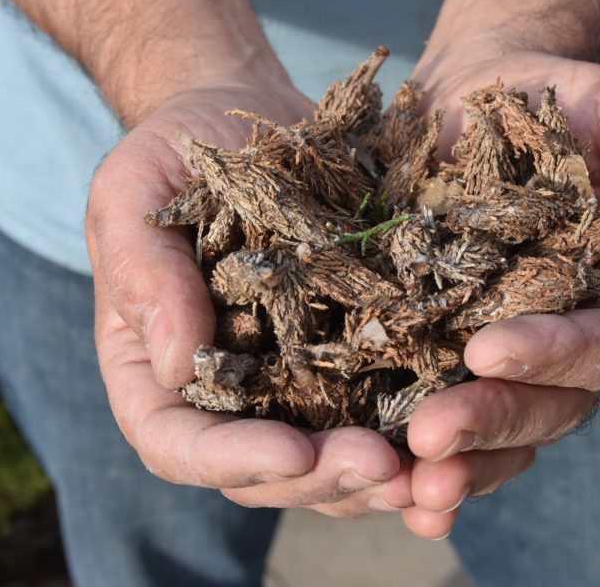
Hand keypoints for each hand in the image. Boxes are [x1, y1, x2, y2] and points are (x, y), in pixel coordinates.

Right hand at [85, 82, 412, 516]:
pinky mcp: (350, 356)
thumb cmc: (173, 154)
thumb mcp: (132, 195)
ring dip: (383, 476)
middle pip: (264, 473)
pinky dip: (420, 432)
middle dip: (325, 477)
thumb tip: (175, 365)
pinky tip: (467, 431)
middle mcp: (226, 394)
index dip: (234, 460)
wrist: (247, 123)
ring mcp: (291, 382)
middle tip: (386, 466)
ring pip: (331, 460)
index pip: (179, 444)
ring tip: (436, 468)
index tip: (295, 450)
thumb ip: (142, 275)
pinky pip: (382, 408)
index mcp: (156, 371)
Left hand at [399, 49, 599, 538]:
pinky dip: (411, 449)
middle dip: (489, 421)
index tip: (488, 351)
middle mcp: (566, 337)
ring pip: (493, 423)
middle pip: (545, 404)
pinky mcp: (438, 344)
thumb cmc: (561, 98)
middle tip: (429, 439)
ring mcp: (498, 346)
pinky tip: (380, 478)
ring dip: (456, 459)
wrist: (474, 92)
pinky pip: (433, 407)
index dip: (554, 356)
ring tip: (407, 481)